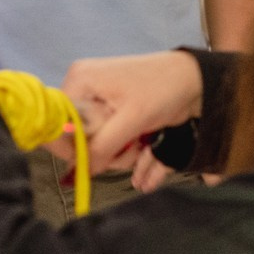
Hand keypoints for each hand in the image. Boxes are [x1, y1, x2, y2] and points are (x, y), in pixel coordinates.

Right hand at [61, 51, 203, 176]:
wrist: (194, 81)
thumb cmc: (163, 89)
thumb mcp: (131, 119)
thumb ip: (102, 146)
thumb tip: (77, 172)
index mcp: (79, 81)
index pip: (59, 123)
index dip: (73, 147)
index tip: (93, 163)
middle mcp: (84, 89)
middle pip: (78, 136)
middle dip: (104, 151)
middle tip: (128, 150)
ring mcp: (98, 101)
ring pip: (95, 141)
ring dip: (118, 152)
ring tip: (139, 146)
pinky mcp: (113, 112)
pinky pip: (108, 138)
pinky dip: (123, 148)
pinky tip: (139, 151)